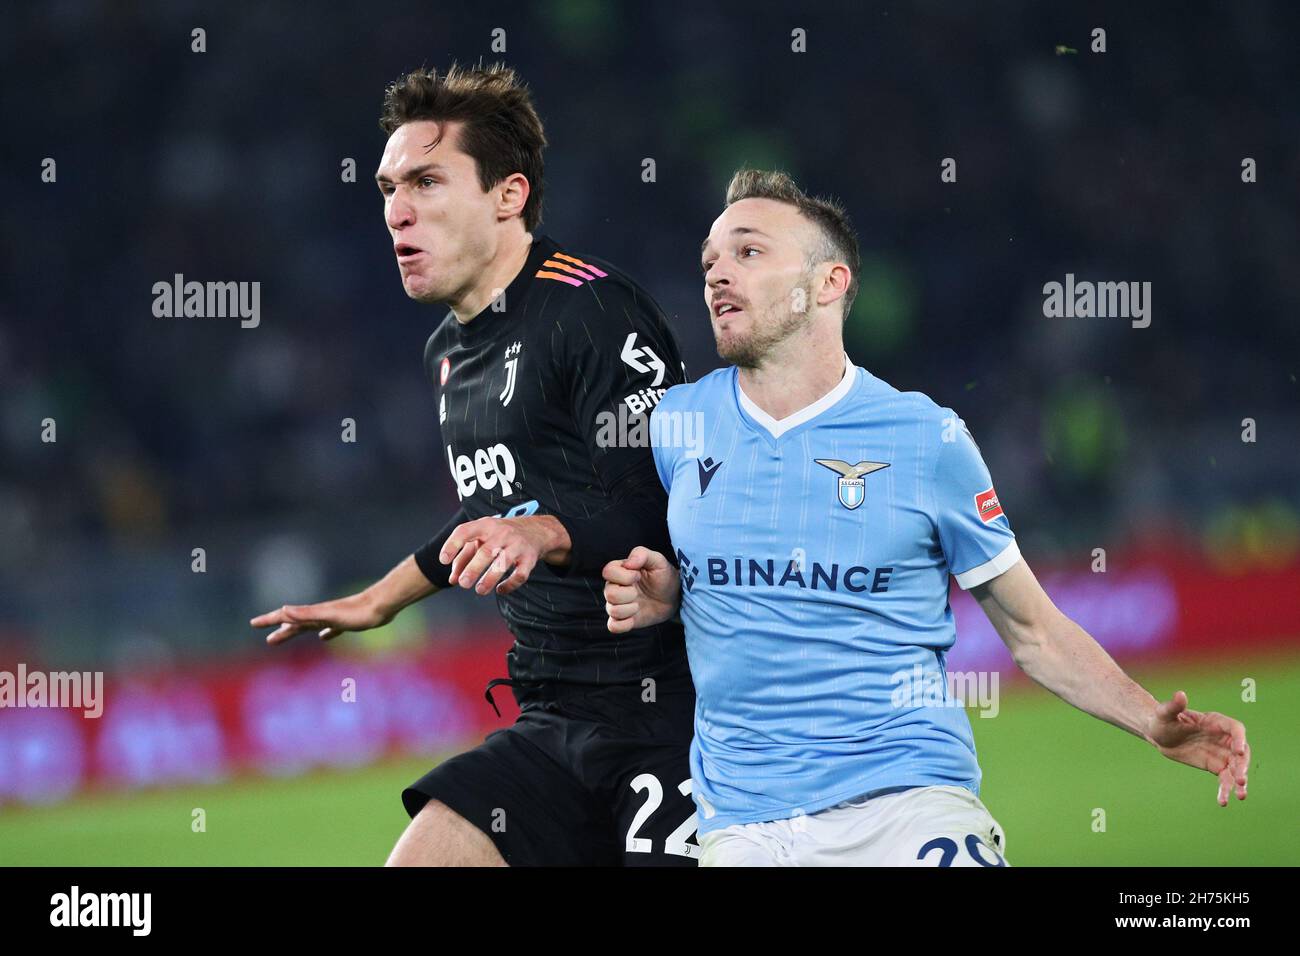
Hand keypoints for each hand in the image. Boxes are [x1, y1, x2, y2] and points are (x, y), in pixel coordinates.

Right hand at [251, 590, 391, 645]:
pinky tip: (324, 637)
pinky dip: (325, 633)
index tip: (253, 623)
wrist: (382, 605)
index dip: (269, 620)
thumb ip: (306, 614)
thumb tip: (283, 610)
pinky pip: (331, 630)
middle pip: (296, 624)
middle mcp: (322, 615)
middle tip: (267, 640)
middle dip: (280, 631)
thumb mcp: (329, 616)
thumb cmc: (356, 612)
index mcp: (314, 614)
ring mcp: (334, 618)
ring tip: (287, 635)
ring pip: (310, 626)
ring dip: (297, 631)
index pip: (286, 617)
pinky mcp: (348, 623)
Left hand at [440, 515, 569, 596]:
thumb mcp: (481, 539)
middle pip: (486, 552)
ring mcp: (517, 546)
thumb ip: (463, 557)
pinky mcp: (530, 559)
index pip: (465, 531)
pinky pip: (520, 575)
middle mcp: (502, 533)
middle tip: (463, 583)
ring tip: (479, 590)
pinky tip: (500, 590)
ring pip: (504, 563)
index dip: (452, 545)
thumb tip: (452, 580)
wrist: (535, 530)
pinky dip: (510, 584)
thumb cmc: (500, 536)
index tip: (443, 560)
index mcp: (485, 526)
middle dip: (473, 569)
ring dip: (490, 579)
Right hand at [602, 546, 680, 632]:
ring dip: (630, 609)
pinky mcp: (623, 620)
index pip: (608, 572)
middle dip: (628, 594)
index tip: (638, 576)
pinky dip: (624, 624)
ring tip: (639, 605)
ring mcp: (617, 605)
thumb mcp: (658, 561)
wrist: (673, 598)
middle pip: (609, 593)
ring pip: (612, 610)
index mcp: (620, 571)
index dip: (624, 576)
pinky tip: (634, 618)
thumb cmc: (664, 577)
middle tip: (639, 592)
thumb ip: (642, 554)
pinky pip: (613, 626)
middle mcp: (614, 587)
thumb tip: (628, 563)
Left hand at [1145, 691, 1249, 805]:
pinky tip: (1223, 801)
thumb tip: (1180, 694)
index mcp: (1215, 721)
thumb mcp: (1165, 713)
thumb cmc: (1162, 719)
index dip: (1240, 739)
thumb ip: (1173, 705)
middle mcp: (1223, 738)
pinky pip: (1224, 779)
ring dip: (1239, 781)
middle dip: (1243, 766)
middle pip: (1241, 752)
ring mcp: (1221, 753)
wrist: (1158, 735)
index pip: (1235, 729)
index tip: (1239, 752)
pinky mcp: (1215, 766)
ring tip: (1240, 796)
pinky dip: (1225, 790)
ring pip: (1236, 768)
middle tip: (1241, 779)